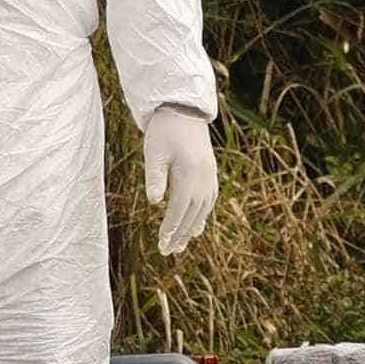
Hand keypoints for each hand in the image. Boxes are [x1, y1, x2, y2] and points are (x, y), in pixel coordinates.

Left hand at [142, 106, 220, 255]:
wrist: (184, 112)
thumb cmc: (164, 132)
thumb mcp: (154, 153)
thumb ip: (155, 178)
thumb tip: (154, 202)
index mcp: (189, 175)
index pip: (179, 210)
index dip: (170, 229)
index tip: (162, 244)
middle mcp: (204, 179)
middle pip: (192, 215)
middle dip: (180, 234)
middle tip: (168, 251)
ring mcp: (210, 177)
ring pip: (202, 210)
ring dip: (192, 228)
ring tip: (182, 245)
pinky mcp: (211, 173)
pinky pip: (209, 200)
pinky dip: (202, 215)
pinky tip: (197, 225)